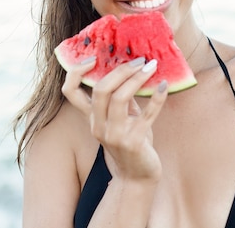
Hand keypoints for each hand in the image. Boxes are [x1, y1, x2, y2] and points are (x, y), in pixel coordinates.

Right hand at [62, 56, 167, 181]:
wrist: (137, 177)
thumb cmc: (131, 143)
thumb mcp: (121, 119)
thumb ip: (122, 98)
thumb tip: (131, 68)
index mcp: (92, 119)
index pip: (70, 92)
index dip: (76, 72)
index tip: (93, 57)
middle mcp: (98, 126)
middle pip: (101, 90)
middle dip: (120, 70)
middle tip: (138, 60)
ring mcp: (115, 135)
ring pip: (120, 98)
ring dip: (137, 79)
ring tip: (151, 67)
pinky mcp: (134, 142)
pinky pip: (146, 114)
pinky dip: (157, 98)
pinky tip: (164, 85)